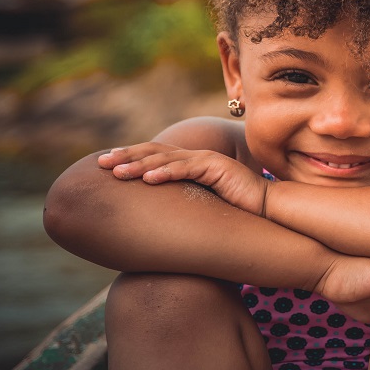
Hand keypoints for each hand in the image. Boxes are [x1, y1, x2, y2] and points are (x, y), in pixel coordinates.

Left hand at [98, 143, 269, 215]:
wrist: (269, 209)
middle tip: (100, 163)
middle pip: (155, 152)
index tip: (109, 163)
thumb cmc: (238, 212)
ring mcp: (207, 160)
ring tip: (116, 173)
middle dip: (127, 156)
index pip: (157, 156)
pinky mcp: (217, 168)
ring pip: (166, 159)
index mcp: (194, 163)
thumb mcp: (203, 205)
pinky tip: (147, 179)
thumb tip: (159, 218)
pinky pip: (186, 169)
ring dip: (139, 165)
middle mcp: (198, 157)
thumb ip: (184, 203)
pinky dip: (165, 173)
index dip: (133, 157)